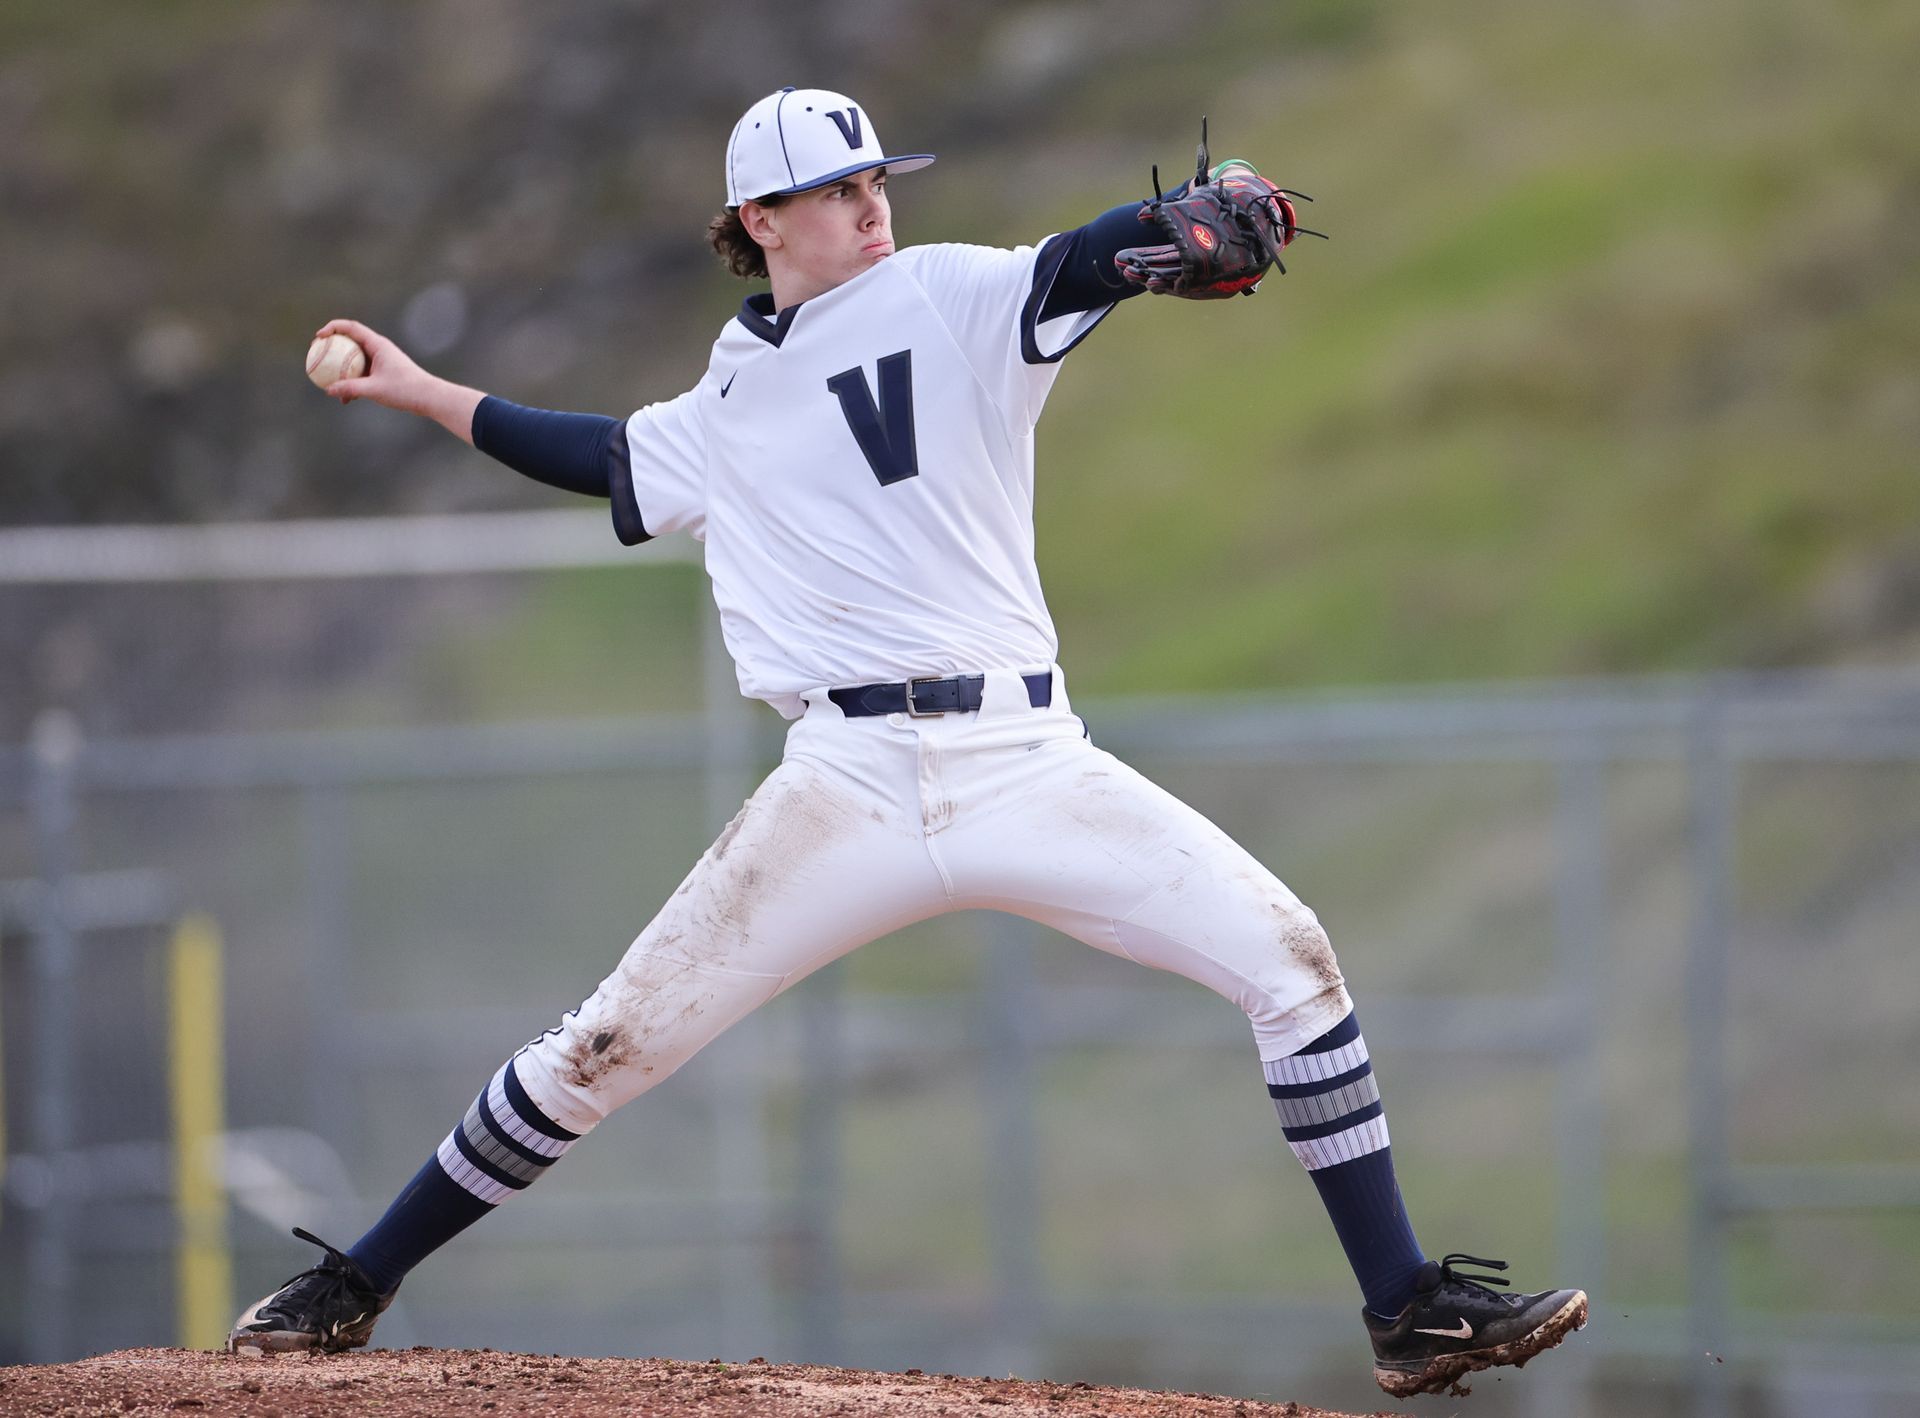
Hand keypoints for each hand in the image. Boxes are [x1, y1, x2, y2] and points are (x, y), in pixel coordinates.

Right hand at [310, 318, 430, 410]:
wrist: (429, 398)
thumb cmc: (406, 390)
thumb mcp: (375, 390)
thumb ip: (351, 388)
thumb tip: (329, 390)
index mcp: (378, 344)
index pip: (351, 328)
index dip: (332, 328)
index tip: (318, 337)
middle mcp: (379, 349)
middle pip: (350, 342)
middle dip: (332, 347)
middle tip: (315, 355)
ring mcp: (381, 361)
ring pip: (354, 361)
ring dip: (341, 370)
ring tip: (327, 382)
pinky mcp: (383, 373)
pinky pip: (362, 374)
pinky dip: (352, 383)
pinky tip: (345, 400)